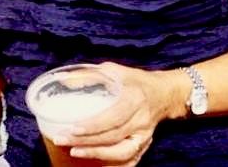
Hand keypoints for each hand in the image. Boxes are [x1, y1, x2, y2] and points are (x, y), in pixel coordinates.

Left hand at [51, 62, 178, 165]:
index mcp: (134, 98)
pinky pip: (131, 160)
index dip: (93, 125)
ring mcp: (144, 135)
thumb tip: (64, 80)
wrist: (164, 94)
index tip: (73, 128)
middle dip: (87, 141)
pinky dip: (116, 166)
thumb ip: (91, 74)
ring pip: (122, 152)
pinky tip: (98, 166)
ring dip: (97, 155)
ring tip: (74, 152)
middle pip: (113, 137)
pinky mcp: (145, 144)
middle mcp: (141, 119)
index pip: (113, 117)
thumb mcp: (114, 70)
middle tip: (63, 139)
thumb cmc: (135, 80)